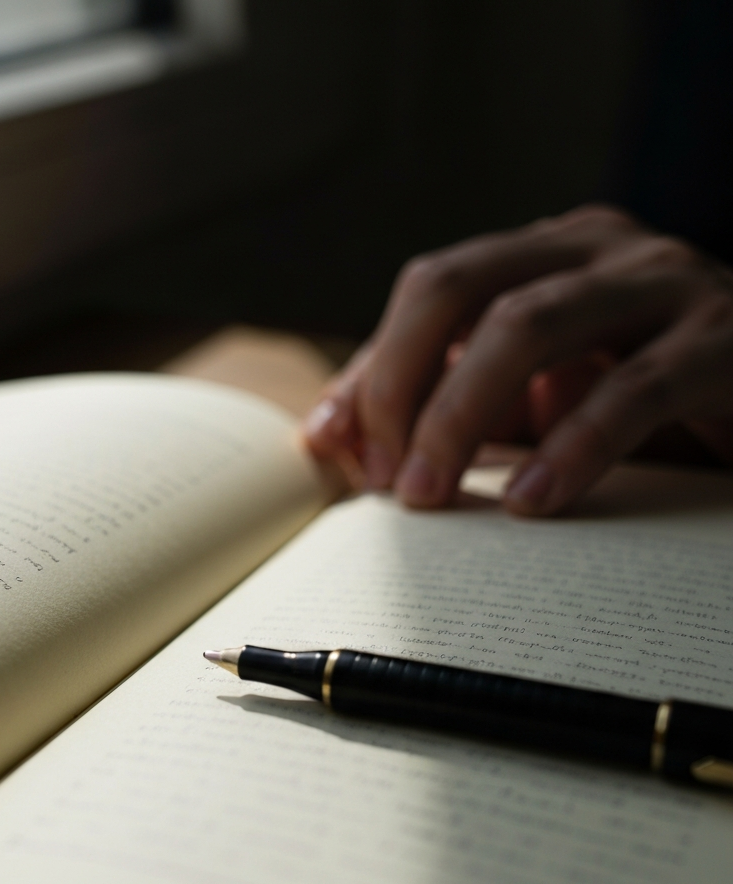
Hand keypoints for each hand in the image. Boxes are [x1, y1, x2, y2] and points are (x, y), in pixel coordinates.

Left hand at [304, 205, 732, 514]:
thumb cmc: (639, 405)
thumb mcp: (524, 402)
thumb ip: (434, 404)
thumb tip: (323, 433)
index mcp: (547, 252)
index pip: (431, 287)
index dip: (377, 367)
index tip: (342, 451)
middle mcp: (600, 249)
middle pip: (461, 288)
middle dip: (402, 385)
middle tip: (384, 477)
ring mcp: (666, 283)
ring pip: (530, 326)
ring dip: (459, 416)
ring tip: (428, 496)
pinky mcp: (727, 341)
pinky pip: (632, 390)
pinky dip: (569, 450)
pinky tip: (530, 503)